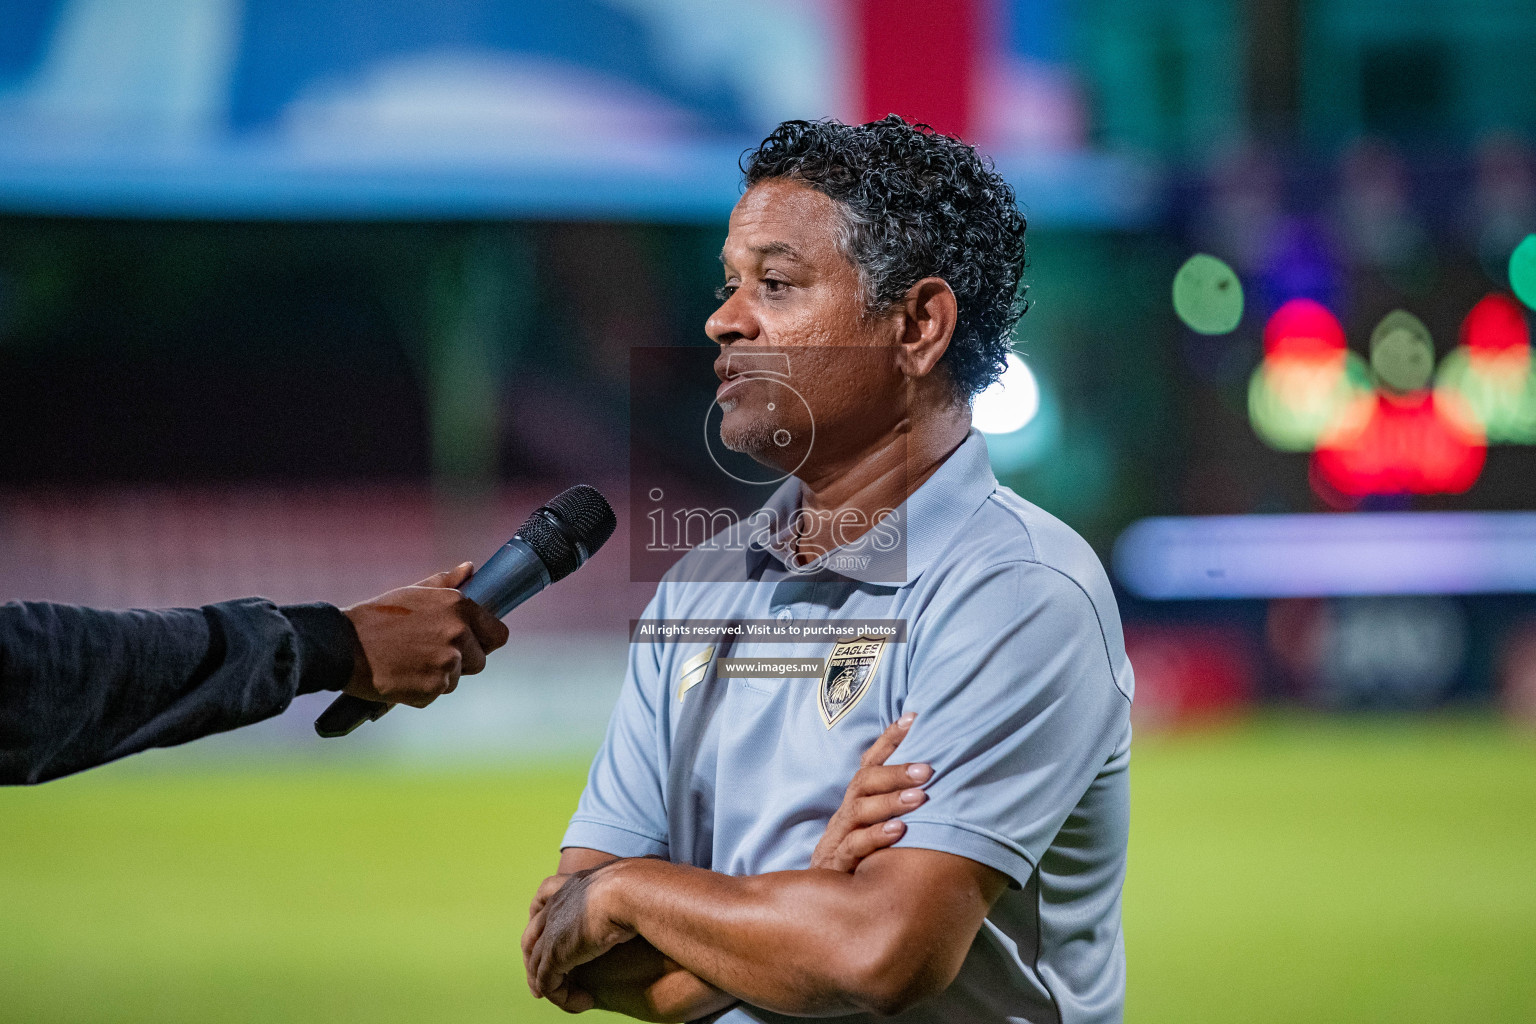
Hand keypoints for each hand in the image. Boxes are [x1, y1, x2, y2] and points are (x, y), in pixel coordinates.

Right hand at [340, 563, 509, 707]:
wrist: (342, 645)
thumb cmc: (377, 617)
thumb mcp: (413, 593)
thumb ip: (446, 582)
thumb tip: (471, 569)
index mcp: (458, 606)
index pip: (498, 634)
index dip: (484, 641)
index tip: (470, 644)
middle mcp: (458, 633)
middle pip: (479, 661)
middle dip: (459, 662)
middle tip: (426, 653)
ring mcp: (447, 663)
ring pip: (456, 679)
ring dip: (437, 676)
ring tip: (408, 662)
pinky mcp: (433, 688)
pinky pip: (436, 694)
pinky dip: (421, 690)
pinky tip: (401, 675)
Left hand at [523, 864, 636, 1009]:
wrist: (631, 890)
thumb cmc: (644, 885)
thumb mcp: (637, 880)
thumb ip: (636, 883)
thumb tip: (655, 872)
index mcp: (575, 883)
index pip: (546, 894)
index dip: (543, 914)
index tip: (550, 930)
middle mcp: (558, 903)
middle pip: (533, 932)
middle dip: (534, 955)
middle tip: (544, 978)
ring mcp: (552, 929)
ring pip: (537, 963)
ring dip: (550, 983)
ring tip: (568, 997)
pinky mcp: (555, 954)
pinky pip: (548, 982)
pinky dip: (562, 996)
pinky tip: (583, 1002)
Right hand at [810, 712, 931, 871]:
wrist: (826, 908)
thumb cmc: (862, 863)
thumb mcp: (877, 831)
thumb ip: (898, 809)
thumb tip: (938, 785)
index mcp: (857, 802)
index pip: (870, 762)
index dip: (890, 740)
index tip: (913, 718)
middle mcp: (847, 814)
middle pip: (864, 782)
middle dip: (895, 771)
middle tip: (927, 768)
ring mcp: (839, 838)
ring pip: (860, 811)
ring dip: (891, 801)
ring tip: (920, 797)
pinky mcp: (837, 864)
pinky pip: (855, 846)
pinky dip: (877, 836)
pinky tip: (900, 831)